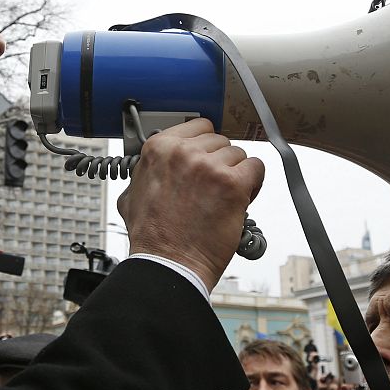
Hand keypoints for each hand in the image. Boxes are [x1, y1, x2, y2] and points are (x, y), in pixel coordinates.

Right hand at [118, 118, 263, 292]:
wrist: (169, 264)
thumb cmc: (152, 237)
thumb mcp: (132, 194)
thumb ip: (146, 172)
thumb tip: (153, 166)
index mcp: (159, 148)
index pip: (199, 126)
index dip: (206, 145)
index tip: (206, 158)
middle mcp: (184, 152)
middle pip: (220, 141)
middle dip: (220, 163)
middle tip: (213, 186)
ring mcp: (209, 167)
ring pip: (239, 155)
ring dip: (235, 175)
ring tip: (224, 197)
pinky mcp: (232, 184)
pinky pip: (256, 169)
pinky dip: (253, 184)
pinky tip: (240, 199)